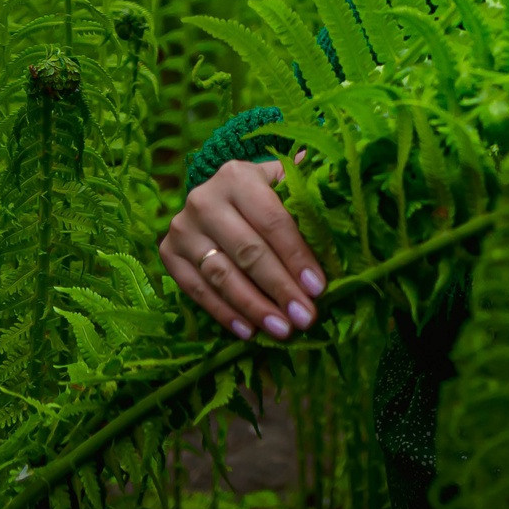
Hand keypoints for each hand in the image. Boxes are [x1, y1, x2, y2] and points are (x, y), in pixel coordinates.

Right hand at [160, 158, 325, 340]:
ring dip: (254, 307)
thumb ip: (305, 191)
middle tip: (305, 317)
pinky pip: (197, 290)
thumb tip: (339, 188)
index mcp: (238, 177)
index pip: (272, 221)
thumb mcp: (282, 182)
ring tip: (282, 330)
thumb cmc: (262, 194)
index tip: (318, 288)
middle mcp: (204, 199)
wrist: (215, 196)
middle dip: (280, 288)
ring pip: (222, 275)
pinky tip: (249, 331)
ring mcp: (182, 228)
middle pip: (248, 252)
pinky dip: (224, 313)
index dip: (296, 256)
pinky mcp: (168, 253)